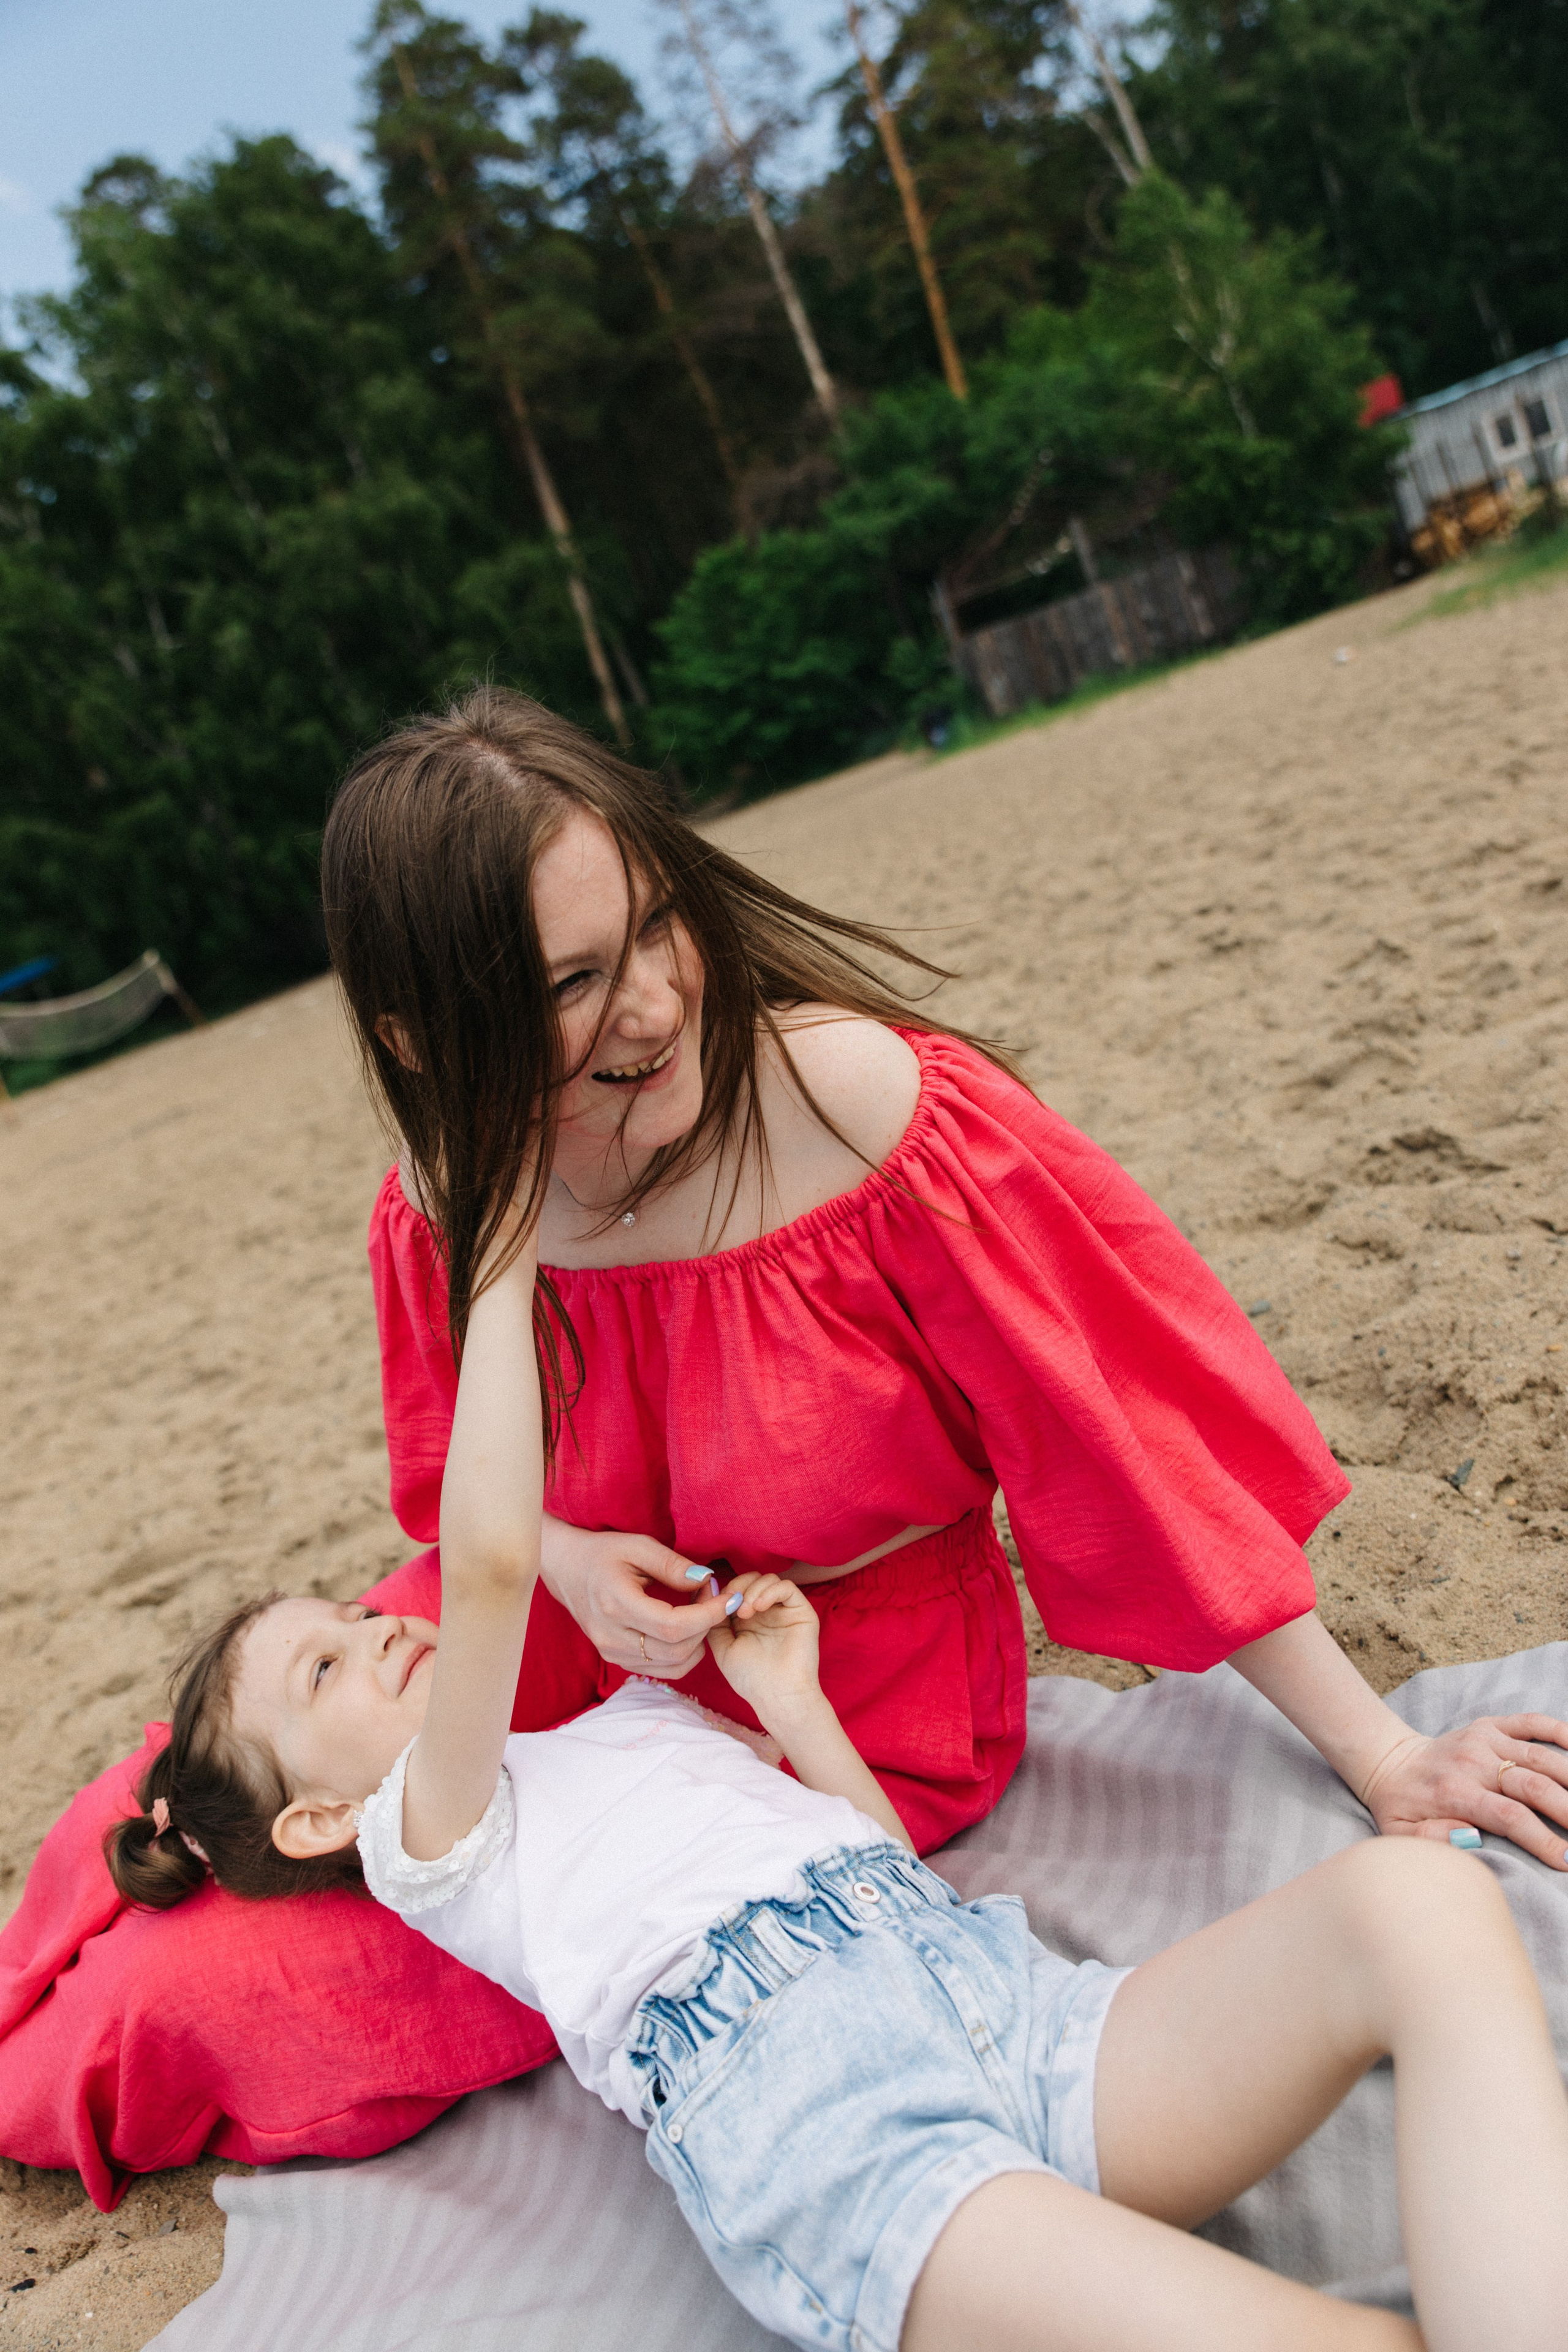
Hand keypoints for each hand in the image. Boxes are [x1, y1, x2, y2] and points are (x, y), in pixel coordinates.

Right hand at [539, 1520, 729, 1678]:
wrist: (567, 1570)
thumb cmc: (603, 1553)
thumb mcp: (638, 1546)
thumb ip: (673, 1565)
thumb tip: (705, 1580)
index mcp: (616, 1604)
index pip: (672, 1627)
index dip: (708, 1616)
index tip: (729, 1598)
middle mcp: (611, 1636)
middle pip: (676, 1650)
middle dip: (706, 1626)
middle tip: (713, 1597)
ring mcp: (612, 1653)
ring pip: (672, 1664)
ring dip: (698, 1641)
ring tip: (700, 1611)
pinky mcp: (617, 1660)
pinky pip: (662, 1669)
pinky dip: (683, 1653)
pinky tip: (687, 1628)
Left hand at [706, 1573, 822, 1722]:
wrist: (777, 1696)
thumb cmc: (750, 1678)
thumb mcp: (723, 1647)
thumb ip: (715, 1621)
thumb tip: (711, 1593)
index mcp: (747, 1618)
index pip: (736, 1589)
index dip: (725, 1590)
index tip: (714, 1601)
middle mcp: (766, 1611)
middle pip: (752, 1579)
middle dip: (737, 1586)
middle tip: (731, 1605)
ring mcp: (784, 1610)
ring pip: (768, 1579)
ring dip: (752, 1590)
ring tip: (744, 1612)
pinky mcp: (801, 1611)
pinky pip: (787, 1587)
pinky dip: (770, 1591)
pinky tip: (759, 1607)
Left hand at [1359, 1715, 1567, 1868]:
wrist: (1390, 1762)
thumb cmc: (1403, 1807)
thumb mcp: (1403, 1835)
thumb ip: (1435, 1841)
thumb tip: (1472, 1838)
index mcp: (1455, 1792)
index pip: (1510, 1818)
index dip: (1543, 1840)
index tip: (1566, 1861)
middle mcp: (1474, 1763)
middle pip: (1535, 1786)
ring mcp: (1484, 1740)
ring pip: (1541, 1757)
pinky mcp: (1490, 1725)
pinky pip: (1531, 1722)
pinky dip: (1560, 1731)